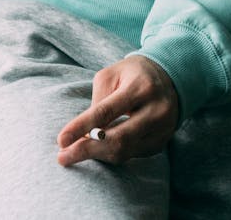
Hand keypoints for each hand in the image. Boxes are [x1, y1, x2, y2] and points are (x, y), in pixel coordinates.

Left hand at [57, 55, 178, 166]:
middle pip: (118, 139)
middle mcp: (155, 110)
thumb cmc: (132, 74)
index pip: (106, 111)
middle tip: (63, 156)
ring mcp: (162, 129)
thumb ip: (98, 101)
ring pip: (124, 152)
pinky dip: (111, 153)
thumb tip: (85, 134)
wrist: (169, 78)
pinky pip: (131, 155)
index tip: (61, 140)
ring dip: (97, 155)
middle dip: (87, 150)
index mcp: (140, 87)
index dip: (82, 127)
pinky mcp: (161, 143)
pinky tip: (98, 149)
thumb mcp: (112, 74)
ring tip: (74, 153)